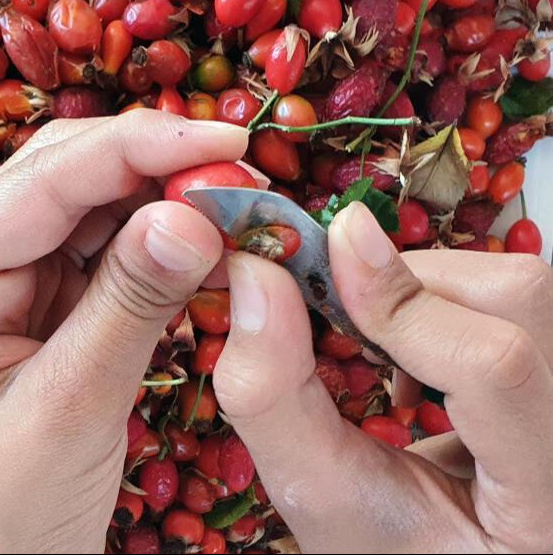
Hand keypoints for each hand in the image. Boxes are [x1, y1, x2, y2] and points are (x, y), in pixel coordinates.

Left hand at [0, 110, 252, 552]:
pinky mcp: (35, 305)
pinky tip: (207, 242)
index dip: (138, 149)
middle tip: (246, 175)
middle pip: (64, 179)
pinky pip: (103, 254)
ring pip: (90, 208)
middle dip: (155, 168)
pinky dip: (158, 245)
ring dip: (164, 201)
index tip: (228, 141)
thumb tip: (195, 214)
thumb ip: (128, 308)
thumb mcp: (66, 415)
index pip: (42, 185)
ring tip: (240, 206)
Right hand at [216, 203, 552, 552]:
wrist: (435, 551)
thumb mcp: (317, 494)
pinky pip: (508, 296)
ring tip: (376, 357)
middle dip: (405, 289)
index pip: (497, 368)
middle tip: (337, 325)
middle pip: (515, 301)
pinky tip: (407, 355)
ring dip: (418, 294)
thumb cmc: (385, 547)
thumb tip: (255, 275)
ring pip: (513, 286)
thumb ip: (275, 394)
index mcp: (541, 498)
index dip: (406, 304)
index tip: (328, 254)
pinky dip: (436, 301)